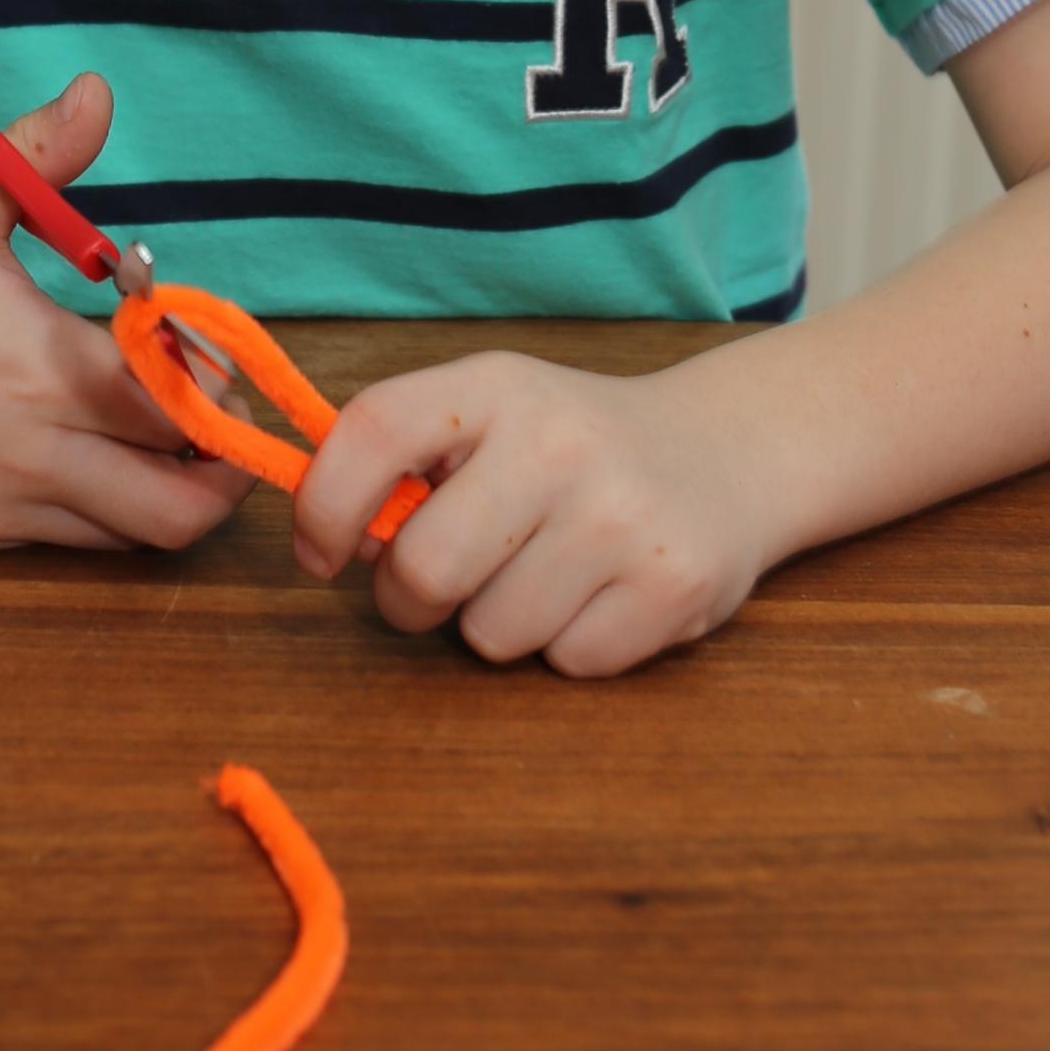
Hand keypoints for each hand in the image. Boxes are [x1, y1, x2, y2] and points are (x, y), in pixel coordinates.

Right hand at [0, 75, 249, 556]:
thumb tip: (101, 89)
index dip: (216, 388)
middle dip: (220, 470)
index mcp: (42, 367)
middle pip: (178, 508)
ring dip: (165, 496)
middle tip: (222, 423)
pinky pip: (66, 542)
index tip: (212, 354)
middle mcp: (30, 454)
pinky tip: (87, 450)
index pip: (181, 409)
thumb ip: (43, 150)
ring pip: (129, 540)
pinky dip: (100, 509)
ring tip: (163, 439)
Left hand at [290, 345, 772, 678]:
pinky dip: (569, 644)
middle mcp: (560, 443)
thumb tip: (342, 539)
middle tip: (444, 580)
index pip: (374, 430)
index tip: (322, 553)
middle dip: (411, 599)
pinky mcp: (671, 589)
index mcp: (498, 387)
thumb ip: (410, 461)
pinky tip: (600, 593)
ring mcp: (621, 519)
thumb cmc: (574, 445)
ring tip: (546, 571)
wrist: (727, 453)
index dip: (324, 505)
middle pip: (424, 569)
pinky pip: (565, 663)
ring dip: (500, 623)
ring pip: (491, 634)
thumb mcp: (494, 413)